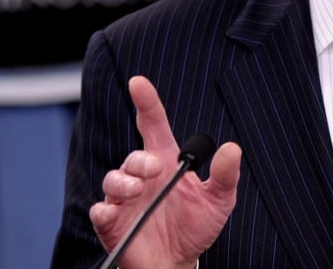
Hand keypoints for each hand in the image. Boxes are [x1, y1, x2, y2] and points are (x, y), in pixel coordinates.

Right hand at [89, 76, 241, 268]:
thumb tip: (232, 148)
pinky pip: (100, 211)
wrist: (177, 265)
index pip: (152, 124)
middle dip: (140, 160)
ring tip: (137, 190)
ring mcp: (124, 199)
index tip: (138, 82)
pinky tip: (113, 211)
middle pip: (134, 156)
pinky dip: (104, 209)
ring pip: (113, 180)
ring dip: (123, 182)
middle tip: (154, 167)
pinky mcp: (112, 223)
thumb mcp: (218, 201)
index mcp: (164, 161)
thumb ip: (225, 175)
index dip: (146, 102)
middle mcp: (141, 176)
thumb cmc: (195, 227)